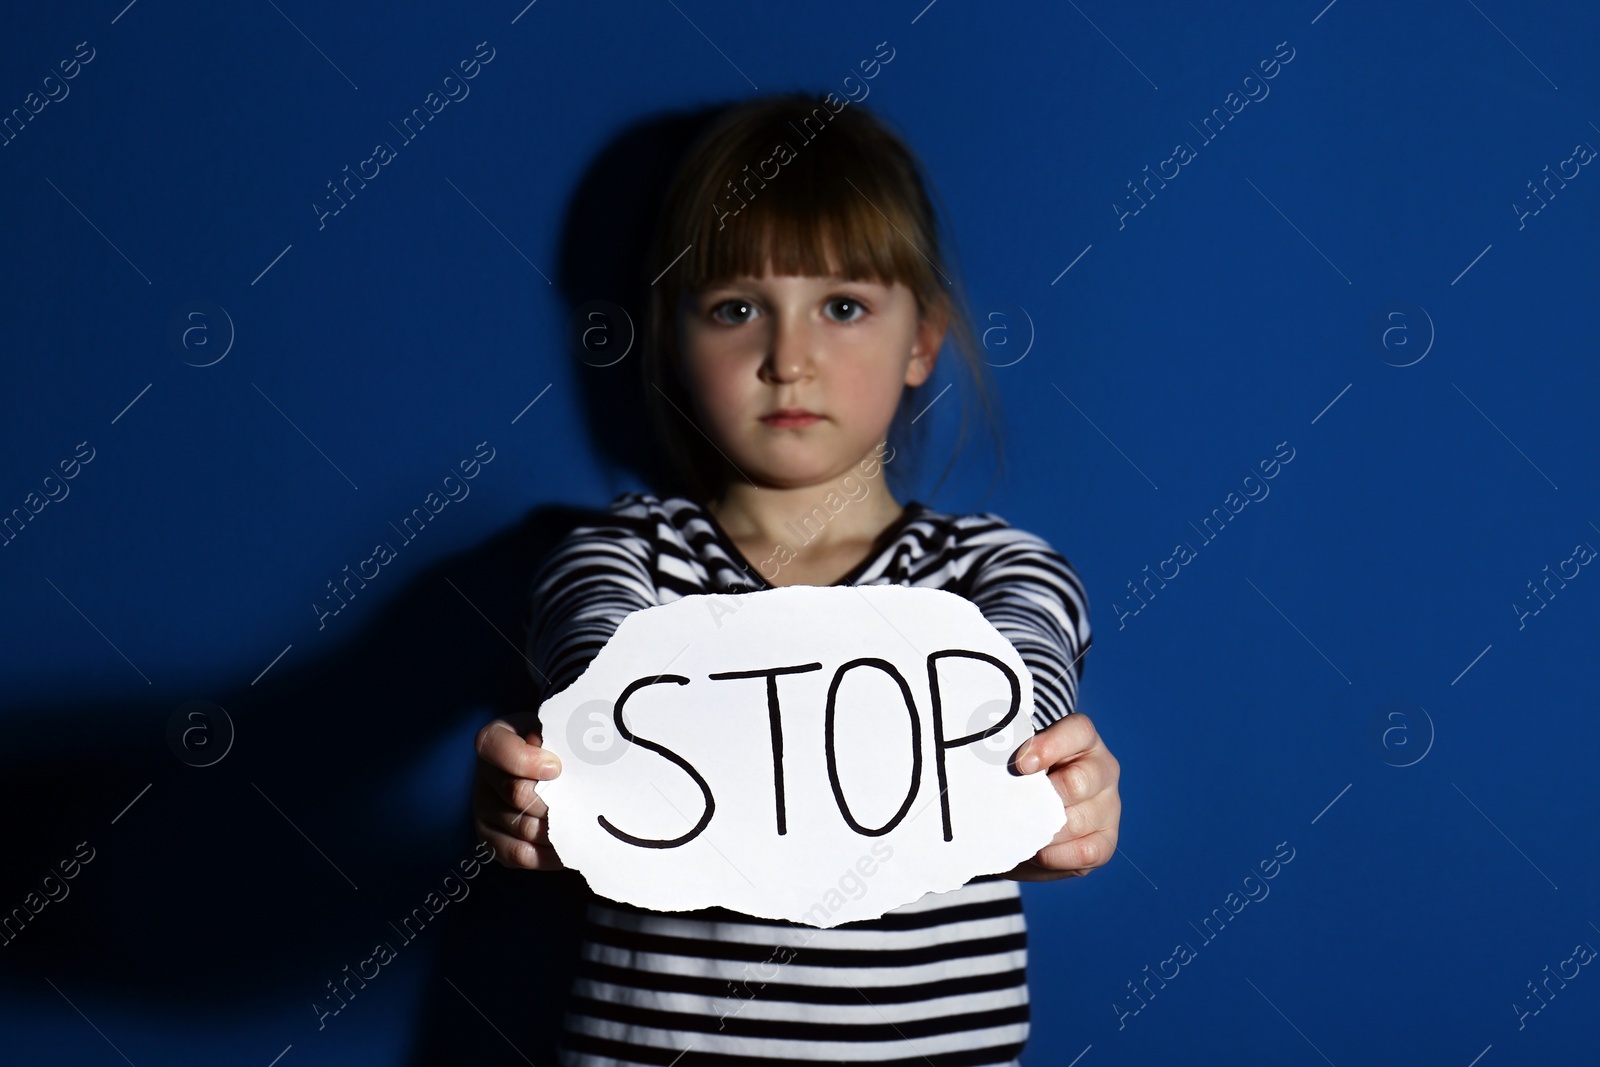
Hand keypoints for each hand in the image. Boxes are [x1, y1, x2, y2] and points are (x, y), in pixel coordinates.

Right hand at [473, 710, 565, 869]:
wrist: (549, 764)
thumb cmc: (558, 745)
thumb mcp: (557, 728)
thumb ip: (560, 736)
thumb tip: (571, 758)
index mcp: (495, 739)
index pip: (497, 748)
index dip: (526, 761)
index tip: (556, 768)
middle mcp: (484, 774)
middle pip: (517, 794)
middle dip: (554, 801)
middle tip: (581, 802)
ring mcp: (483, 808)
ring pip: (522, 828)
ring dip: (555, 829)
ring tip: (581, 825)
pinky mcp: (490, 838)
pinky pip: (517, 854)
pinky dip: (546, 855)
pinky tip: (567, 847)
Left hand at [1001, 711, 1119, 881]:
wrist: (1028, 821)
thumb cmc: (1019, 781)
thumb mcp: (1014, 763)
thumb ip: (1011, 759)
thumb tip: (997, 772)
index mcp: (1082, 739)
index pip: (1078, 731)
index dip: (1048, 747)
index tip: (1019, 765)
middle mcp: (1103, 770)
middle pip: (1078, 783)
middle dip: (1041, 799)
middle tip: (1015, 807)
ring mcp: (1109, 807)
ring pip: (1075, 822)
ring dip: (1041, 831)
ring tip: (1019, 830)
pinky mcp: (1106, 843)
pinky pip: (1083, 853)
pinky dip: (1054, 856)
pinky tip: (1037, 849)